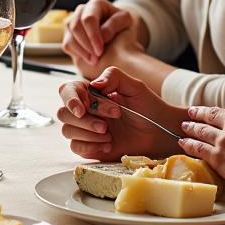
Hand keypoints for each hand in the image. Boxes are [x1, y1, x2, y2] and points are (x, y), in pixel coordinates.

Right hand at [57, 66, 183, 159]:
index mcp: (91, 93)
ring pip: (67, 131)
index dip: (70, 99)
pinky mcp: (90, 147)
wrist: (160, 133)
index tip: (82, 110)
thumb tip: (94, 85)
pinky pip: (75, 147)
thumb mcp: (134, 86)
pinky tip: (108, 144)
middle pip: (63, 113)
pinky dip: (90, 146)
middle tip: (106, 124)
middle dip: (84, 120)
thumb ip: (113, 77)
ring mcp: (86, 130)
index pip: (67, 91)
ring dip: (87, 133)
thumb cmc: (148, 107)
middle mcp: (85, 110)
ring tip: (108, 134)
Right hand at [62, 0, 139, 78]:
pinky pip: (67, 45)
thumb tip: (103, 36)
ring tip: (94, 60)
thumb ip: (114, 25)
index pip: (88, 19)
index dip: (93, 36)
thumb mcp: (125, 20)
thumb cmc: (122, 23)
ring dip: (81, 51)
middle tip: (97, 58)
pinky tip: (89, 58)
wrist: (117, 28)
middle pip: (75, 27)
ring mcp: (72, 21)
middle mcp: (81, 10)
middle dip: (86, 45)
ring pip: (69, 37)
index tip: (100, 51)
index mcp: (95, 4)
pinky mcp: (68, 34)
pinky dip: (77, 54)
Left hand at [179, 97, 224, 187]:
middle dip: (201, 112)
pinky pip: (199, 148)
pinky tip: (182, 142)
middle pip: (213, 113)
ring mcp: (223, 137)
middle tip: (192, 111)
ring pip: (202, 129)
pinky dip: (189, 144)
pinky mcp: (216, 155)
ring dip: (192, 126)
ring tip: (184, 125)